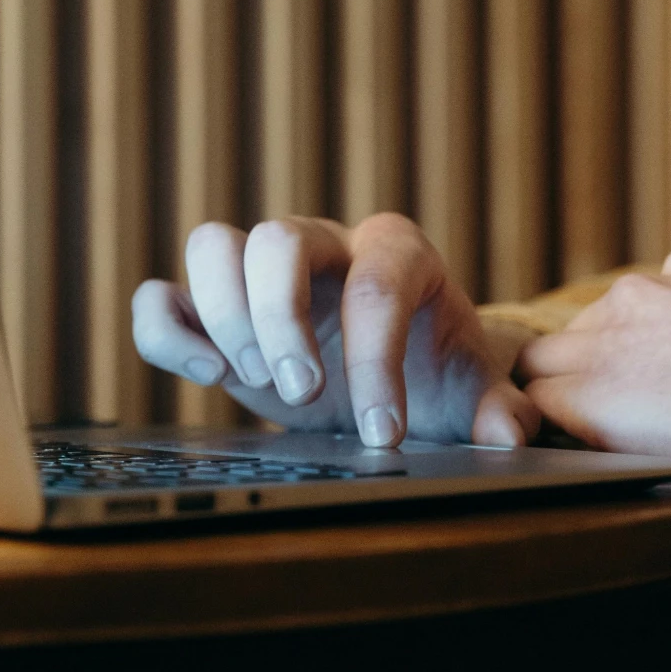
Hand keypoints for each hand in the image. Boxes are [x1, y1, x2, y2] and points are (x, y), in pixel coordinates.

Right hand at [130, 213, 540, 447]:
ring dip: (225, 316)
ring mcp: (261, 268)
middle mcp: (324, 244)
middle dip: (282, 319)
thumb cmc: (435, 371)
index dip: (376, 362)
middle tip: (302, 393)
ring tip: (254, 381)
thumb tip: (506, 434)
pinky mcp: (214, 306)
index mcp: (397, 252)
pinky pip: (163, 293)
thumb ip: (496, 409)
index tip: (383, 434)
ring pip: (213, 244)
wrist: (397, 373)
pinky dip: (166, 330)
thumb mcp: (473, 389)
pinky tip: (203, 374)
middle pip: (278, 237)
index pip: (376, 285)